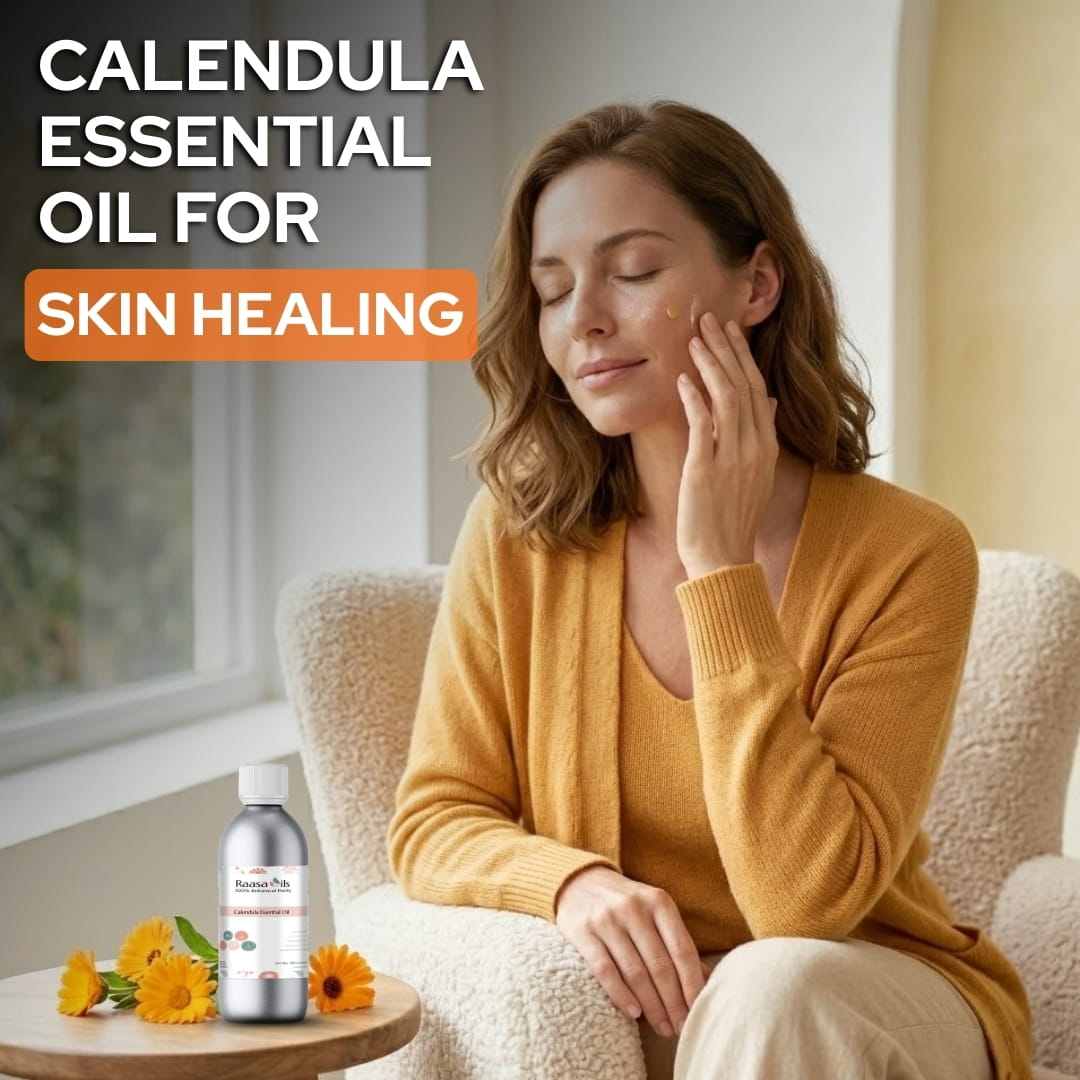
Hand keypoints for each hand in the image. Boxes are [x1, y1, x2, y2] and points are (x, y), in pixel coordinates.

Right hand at [554, 865, 704, 1037]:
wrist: (581, 882)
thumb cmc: (627, 905)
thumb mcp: (655, 912)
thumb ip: (676, 942)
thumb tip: (706, 982)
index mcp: (658, 902)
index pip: (682, 949)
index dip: (692, 984)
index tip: (697, 1010)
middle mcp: (634, 907)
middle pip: (660, 965)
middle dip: (673, 1002)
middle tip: (680, 1027)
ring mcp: (606, 919)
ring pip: (634, 972)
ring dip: (651, 1005)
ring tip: (662, 1026)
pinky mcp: (582, 931)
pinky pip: (605, 970)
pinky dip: (621, 995)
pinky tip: (633, 1013)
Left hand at [675, 313, 777, 578]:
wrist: (722, 557)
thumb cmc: (732, 517)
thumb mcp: (755, 473)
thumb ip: (761, 434)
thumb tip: (768, 400)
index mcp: (766, 446)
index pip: (756, 388)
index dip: (741, 356)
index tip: (728, 331)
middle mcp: (753, 447)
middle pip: (742, 386)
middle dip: (725, 349)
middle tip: (708, 320)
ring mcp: (731, 457)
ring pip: (725, 399)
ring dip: (709, 365)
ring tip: (694, 339)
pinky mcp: (705, 469)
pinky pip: (702, 425)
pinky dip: (693, 400)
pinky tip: (682, 379)